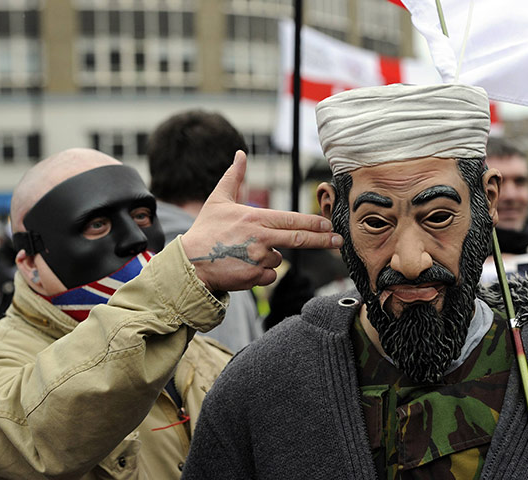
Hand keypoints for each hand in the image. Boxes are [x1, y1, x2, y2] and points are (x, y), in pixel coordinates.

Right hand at [181, 151, 342, 291]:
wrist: (189, 264)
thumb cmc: (204, 231)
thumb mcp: (218, 200)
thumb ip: (234, 177)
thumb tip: (240, 154)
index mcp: (256, 219)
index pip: (293, 220)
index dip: (314, 223)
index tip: (329, 225)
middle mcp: (261, 238)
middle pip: (299, 240)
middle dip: (322, 240)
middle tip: (338, 241)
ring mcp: (259, 260)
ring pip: (278, 259)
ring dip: (270, 258)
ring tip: (246, 254)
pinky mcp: (254, 278)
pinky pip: (269, 277)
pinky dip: (262, 274)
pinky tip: (244, 267)